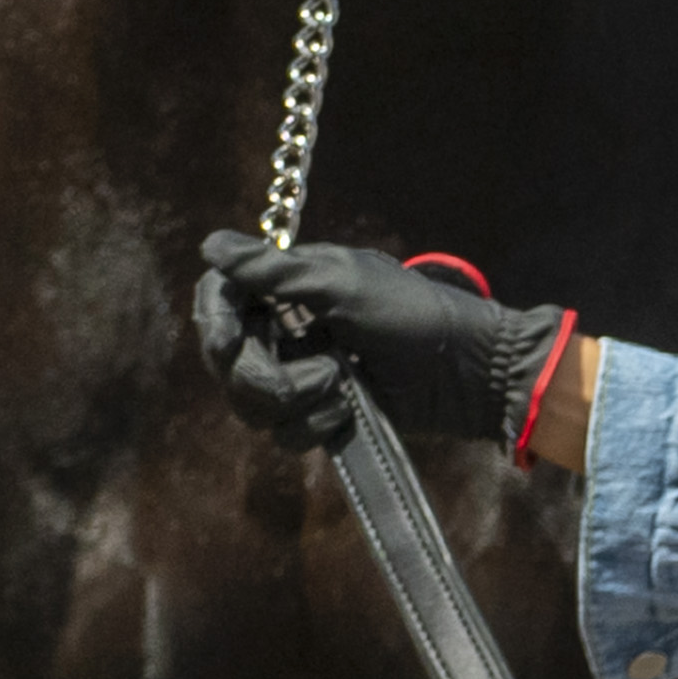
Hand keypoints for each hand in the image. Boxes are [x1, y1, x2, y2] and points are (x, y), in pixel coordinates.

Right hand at [194, 235, 570, 454]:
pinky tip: (348, 412)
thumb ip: (275, 270)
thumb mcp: (343, 284)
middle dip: (263, 375)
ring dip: (295, 400)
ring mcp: (301, 374)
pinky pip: (284, 433)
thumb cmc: (412, 315)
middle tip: (320, 373)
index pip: (221, 299)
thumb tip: (209, 245)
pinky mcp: (319, 415)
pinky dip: (315, 425)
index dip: (215, 322)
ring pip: (251, 403)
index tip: (229, 341)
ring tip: (341, 386)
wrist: (468, 373)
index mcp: (291, 286)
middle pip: (228, 361)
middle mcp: (288, 328)